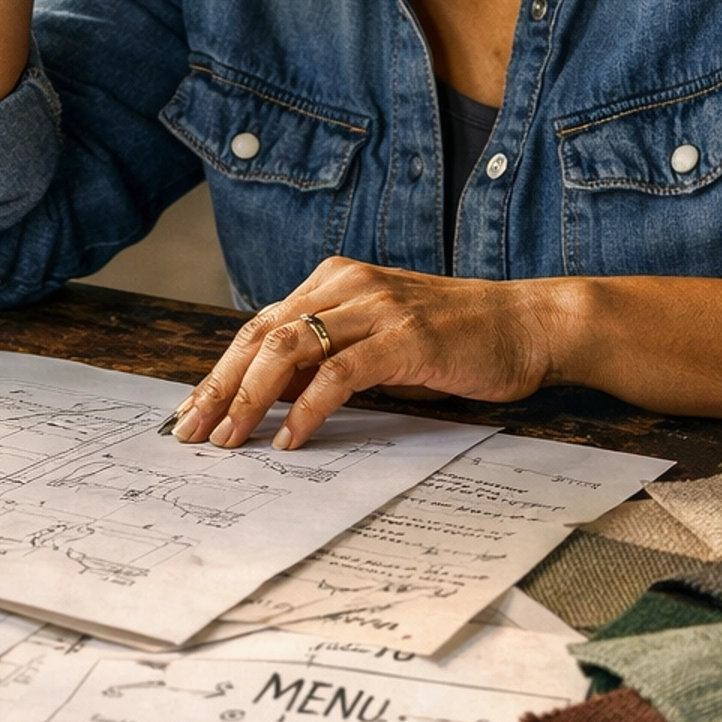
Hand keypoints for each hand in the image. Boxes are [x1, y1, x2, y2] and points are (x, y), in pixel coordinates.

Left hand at [170, 258, 561, 448]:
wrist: (530, 324)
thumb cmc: (457, 338)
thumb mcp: (380, 341)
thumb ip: (329, 358)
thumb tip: (270, 399)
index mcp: (336, 280)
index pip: (261, 326)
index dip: (220, 370)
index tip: (192, 412)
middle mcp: (348, 285)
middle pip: (261, 335)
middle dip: (219, 387)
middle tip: (191, 433)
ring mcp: (376, 309)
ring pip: (288, 349)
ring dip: (250, 398)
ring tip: (230, 440)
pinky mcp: (403, 338)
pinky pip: (338, 375)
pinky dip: (307, 410)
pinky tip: (291, 440)